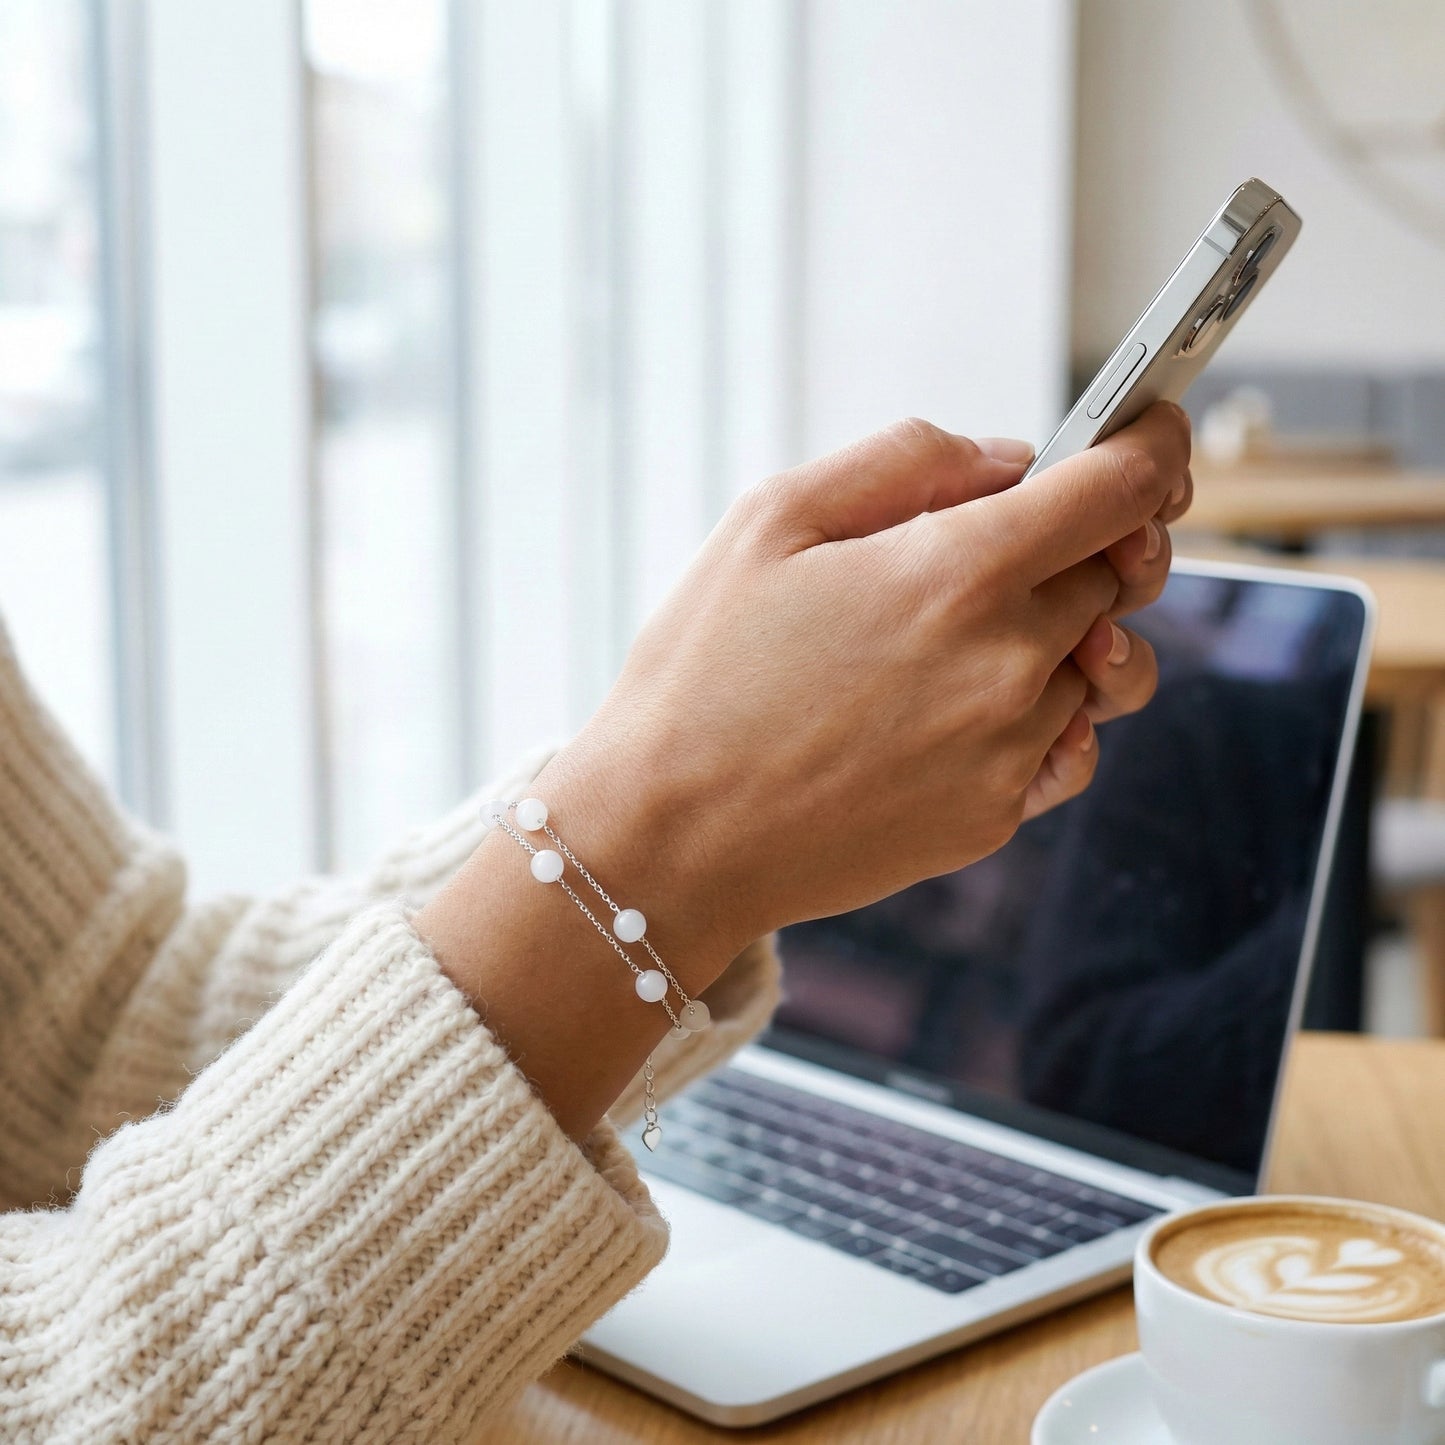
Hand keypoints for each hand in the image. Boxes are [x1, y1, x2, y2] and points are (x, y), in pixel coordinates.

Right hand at [537, 401, 1191, 960]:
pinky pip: (1072, 746)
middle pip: (1119, 572)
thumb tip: (1009, 459)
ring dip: (1070, 630)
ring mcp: (1011, 749)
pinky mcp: (997, 816)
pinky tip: (972, 708)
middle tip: (1015, 538)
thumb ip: (904, 461)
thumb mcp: (770, 519)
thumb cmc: (702, 674)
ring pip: (1103, 662)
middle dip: (1089, 540)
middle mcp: (1008, 662)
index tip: (1153, 436)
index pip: (1121, 489)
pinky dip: (1048, 714)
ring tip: (986, 630)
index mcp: (956, 571)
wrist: (671, 838)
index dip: (1153, 446)